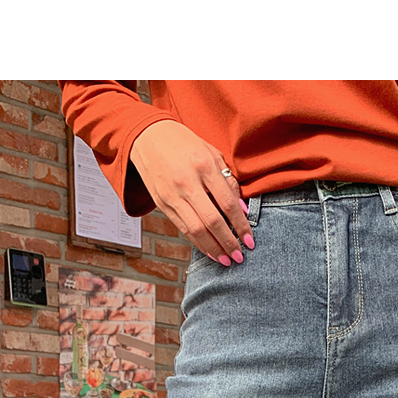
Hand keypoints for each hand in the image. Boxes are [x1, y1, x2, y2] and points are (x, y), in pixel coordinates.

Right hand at [130, 121, 253, 265]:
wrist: (148, 137)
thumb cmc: (185, 144)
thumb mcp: (211, 153)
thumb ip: (228, 181)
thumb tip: (242, 210)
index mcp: (203, 166)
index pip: (227, 204)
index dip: (241, 225)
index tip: (250, 241)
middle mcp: (187, 182)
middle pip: (212, 221)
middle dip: (228, 242)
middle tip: (240, 257)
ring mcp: (172, 195)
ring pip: (196, 230)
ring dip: (213, 248)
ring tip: (226, 260)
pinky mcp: (162, 204)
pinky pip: (183, 228)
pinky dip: (198, 242)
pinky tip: (210, 250)